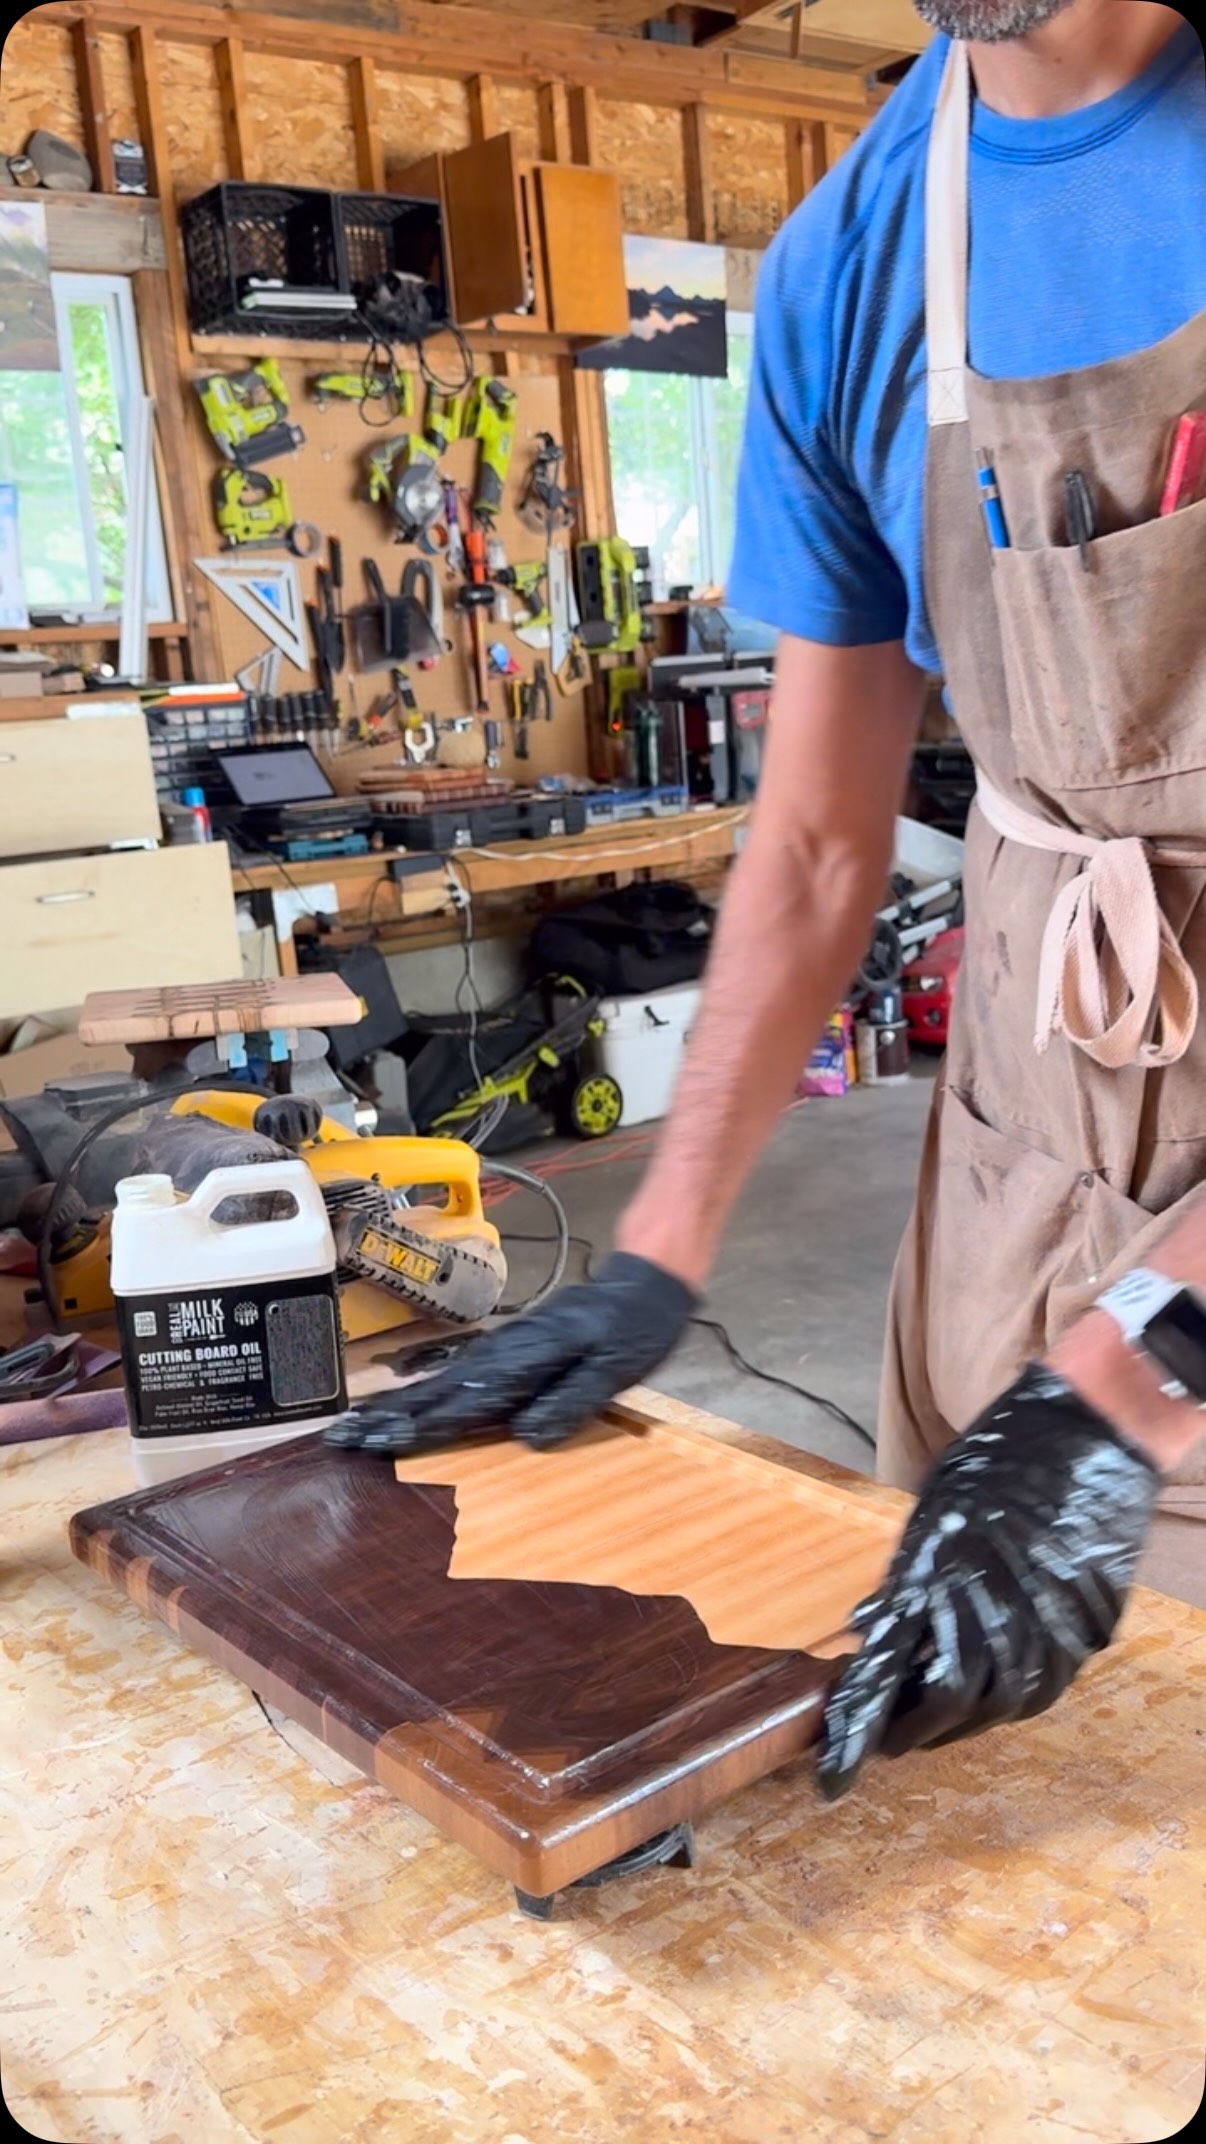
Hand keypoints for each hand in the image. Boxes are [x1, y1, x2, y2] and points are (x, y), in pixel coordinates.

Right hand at [325, 1252, 696, 1454]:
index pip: (464, 1402)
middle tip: (341, 1439)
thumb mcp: (617, 1367)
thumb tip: (527, 1436)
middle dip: (388, 1418)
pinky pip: (456, 1376)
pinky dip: (424, 1394)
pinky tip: (407, 1405)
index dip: (420, 1427)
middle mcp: (506, 1354)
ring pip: (440, 1383)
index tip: (377, 1444)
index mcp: (528, 1361)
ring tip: (357, 1427)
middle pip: (438, 1392)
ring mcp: (503, 1350)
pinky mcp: (509, 1350)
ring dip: (396, 1407)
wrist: (641, 1283)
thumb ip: (571, 1400)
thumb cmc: (636, 1327)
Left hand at [817, 1367, 1158, 1801]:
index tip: (833, 1778)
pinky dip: (1008, 1698)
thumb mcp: (928, 1522)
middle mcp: (990, 1615)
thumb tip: (864, 1632)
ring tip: (935, 1711)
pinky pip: (1041, 1690)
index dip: (858, 1733)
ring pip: (998, 1708)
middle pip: (945, 1709)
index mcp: (935, 1582)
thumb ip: (900, 1587)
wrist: (1084, 1435)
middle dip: (911, 1730)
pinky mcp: (1083, 1632)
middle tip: (889, 1733)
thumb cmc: (994, 1467)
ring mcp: (1044, 1628)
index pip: (886, 1679)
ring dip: (960, 1719)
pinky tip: (991, 1686)